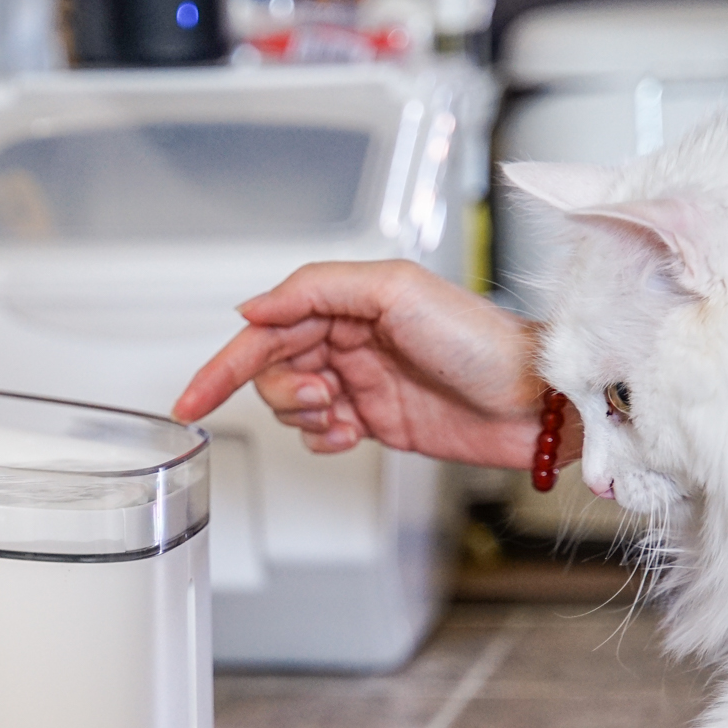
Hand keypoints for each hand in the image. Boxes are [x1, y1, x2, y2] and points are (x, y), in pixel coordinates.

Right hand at [171, 260, 569, 468]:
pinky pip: (320, 433)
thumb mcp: (395, 290)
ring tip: (344, 414)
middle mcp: (352, 338)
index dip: (226, 361)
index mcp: (351, 301)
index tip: (193, 397)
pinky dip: (323, 439)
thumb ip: (317, 287)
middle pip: (273, 367)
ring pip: (293, 402)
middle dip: (282, 389)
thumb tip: (255, 306)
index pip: (268, 328)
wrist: (534, 405)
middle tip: (323, 397)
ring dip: (304, 415)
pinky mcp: (376, 420)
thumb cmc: (482, 342)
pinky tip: (351, 435)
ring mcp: (362, 380)